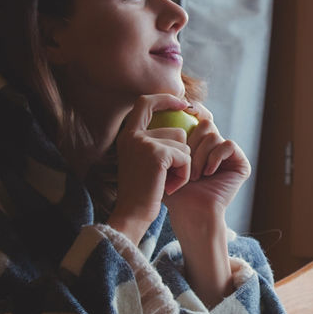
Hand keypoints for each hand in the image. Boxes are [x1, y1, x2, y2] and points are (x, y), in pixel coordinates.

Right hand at [108, 94, 193, 244]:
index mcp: (127, 135)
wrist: (132, 214)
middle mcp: (133, 135)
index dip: (165, 99)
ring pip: (183, 145)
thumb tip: (180, 128)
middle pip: (176, 131)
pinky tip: (171, 186)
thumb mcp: (142, 162)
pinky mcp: (157, 154)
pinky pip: (185, 158)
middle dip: (181, 154)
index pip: (145, 102)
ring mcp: (144, 143)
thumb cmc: (142, 192)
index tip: (183, 103)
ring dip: (183, 166)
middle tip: (168, 176)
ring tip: (167, 181)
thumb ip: (153, 143)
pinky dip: (184, 174)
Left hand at [163, 102, 250, 221]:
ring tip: (193, 176)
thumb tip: (159, 105)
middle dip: (191, 143)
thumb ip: (164, 136)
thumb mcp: (163, 160)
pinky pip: (227, 144)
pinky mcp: (240, 163)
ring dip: (199, 156)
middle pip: (205, 122)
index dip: (193, 111)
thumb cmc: (173, 192)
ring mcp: (229, 155)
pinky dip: (215, 157)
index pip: (199, 117)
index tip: (181, 112)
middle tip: (184, 164)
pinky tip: (208, 173)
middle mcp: (216, 146)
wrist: (189, 213)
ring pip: (213, 135)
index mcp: (200, 143)